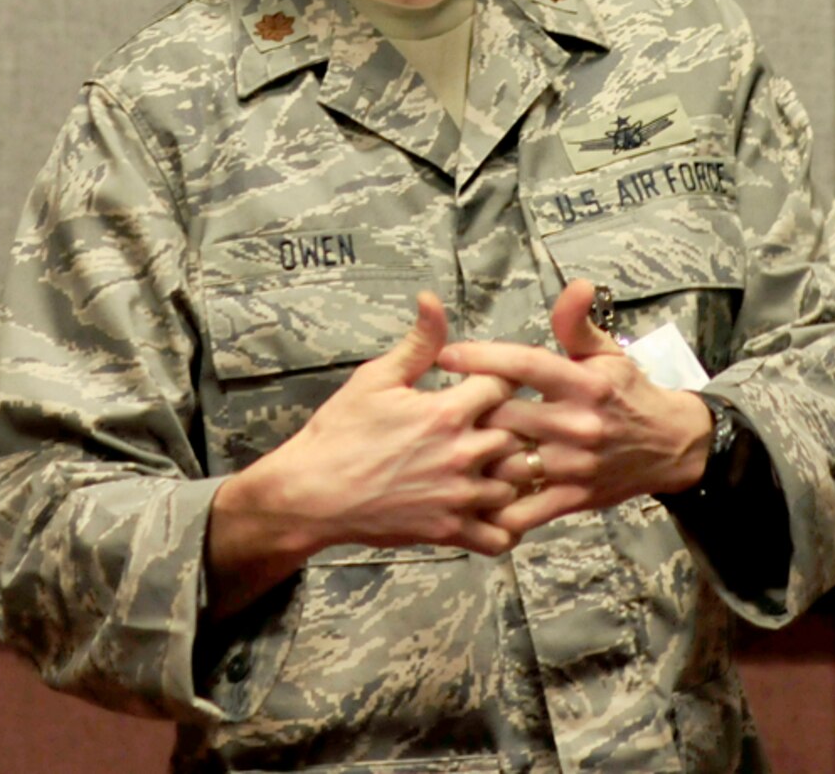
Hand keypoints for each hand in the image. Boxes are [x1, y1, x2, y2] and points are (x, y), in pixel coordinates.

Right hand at [206, 292, 526, 616]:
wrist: (310, 494)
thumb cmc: (340, 433)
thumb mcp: (376, 377)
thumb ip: (419, 341)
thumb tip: (433, 298)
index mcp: (448, 411)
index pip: (510, 382)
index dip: (508, 378)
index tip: (499, 382)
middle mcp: (462, 454)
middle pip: (524, 433)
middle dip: (520, 425)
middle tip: (508, 423)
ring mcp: (458, 497)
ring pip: (520, 484)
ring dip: (516, 474)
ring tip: (504, 464)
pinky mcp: (449, 531)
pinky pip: (501, 536)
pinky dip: (507, 525)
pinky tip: (496, 508)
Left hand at [436, 280, 715, 532]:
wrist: (671, 445)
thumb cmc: (629, 394)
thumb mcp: (608, 353)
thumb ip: (578, 324)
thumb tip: (576, 284)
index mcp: (585, 383)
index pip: (526, 364)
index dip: (482, 358)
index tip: (445, 356)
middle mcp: (579, 423)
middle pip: (504, 415)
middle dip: (472, 411)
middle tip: (447, 409)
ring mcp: (575, 465)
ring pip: (506, 463)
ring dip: (479, 457)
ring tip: (455, 450)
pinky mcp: (574, 499)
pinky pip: (523, 510)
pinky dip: (495, 506)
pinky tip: (477, 495)